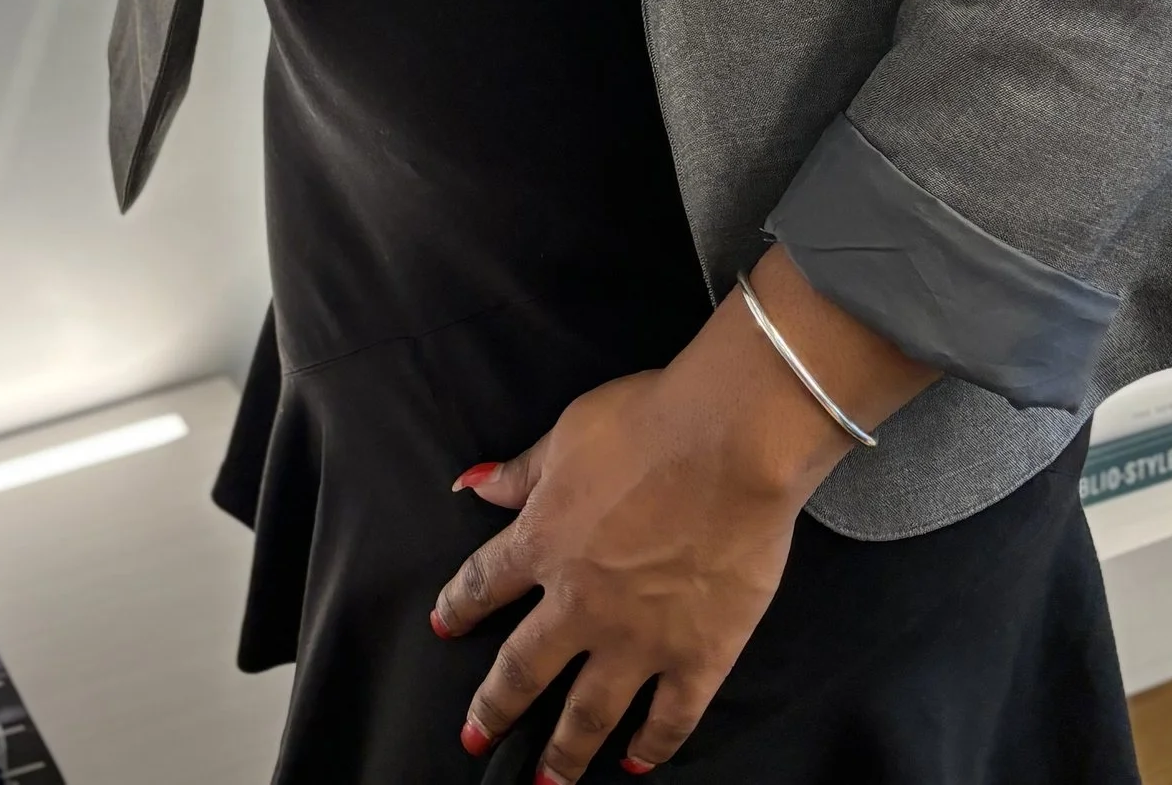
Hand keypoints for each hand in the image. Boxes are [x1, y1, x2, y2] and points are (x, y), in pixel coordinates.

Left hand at [432, 256, 934, 776]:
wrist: (728, 443)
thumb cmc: (646, 423)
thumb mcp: (566, 434)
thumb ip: (520, 473)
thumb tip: (471, 485)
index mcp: (543, 542)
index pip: (484, 583)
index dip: (459, 606)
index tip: (443, 627)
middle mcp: (580, 603)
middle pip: (524, 668)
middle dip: (495, 708)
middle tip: (475, 738)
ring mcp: (638, 639)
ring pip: (589, 713)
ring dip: (564, 754)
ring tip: (548, 784)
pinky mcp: (698, 657)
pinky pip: (670, 718)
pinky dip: (652, 746)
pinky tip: (636, 763)